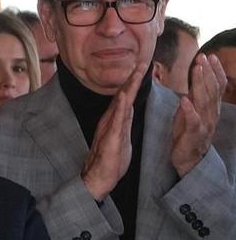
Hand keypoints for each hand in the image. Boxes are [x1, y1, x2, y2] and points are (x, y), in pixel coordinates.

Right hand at [82, 64, 144, 202]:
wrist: (98, 178)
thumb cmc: (111, 161)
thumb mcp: (122, 138)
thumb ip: (124, 123)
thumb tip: (129, 109)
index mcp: (115, 121)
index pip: (126, 98)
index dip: (133, 82)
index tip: (142, 67)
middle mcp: (111, 121)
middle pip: (123, 95)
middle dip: (132, 78)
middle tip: (141, 61)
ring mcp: (110, 128)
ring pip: (120, 104)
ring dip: (128, 87)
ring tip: (135, 72)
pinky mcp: (111, 138)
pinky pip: (116, 120)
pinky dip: (121, 106)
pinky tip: (125, 96)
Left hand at [173, 51, 227, 177]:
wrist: (189, 158)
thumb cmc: (189, 132)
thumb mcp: (192, 111)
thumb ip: (195, 96)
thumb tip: (195, 79)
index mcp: (212, 107)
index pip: (217, 85)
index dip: (215, 71)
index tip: (210, 56)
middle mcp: (212, 113)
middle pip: (212, 89)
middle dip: (208, 72)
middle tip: (203, 57)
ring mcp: (205, 123)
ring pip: (205, 101)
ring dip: (201, 83)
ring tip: (196, 69)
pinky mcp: (195, 133)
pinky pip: (193, 120)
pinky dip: (189, 109)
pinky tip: (184, 98)